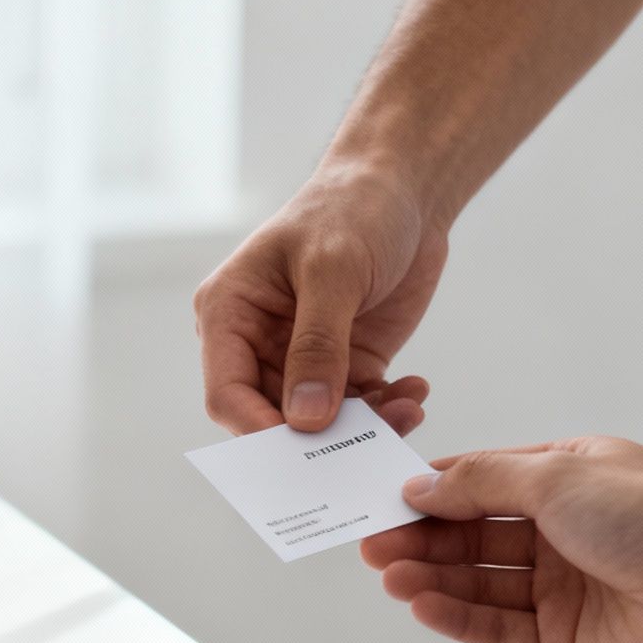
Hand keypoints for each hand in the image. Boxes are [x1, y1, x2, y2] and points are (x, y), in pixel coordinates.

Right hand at [194, 167, 447, 435]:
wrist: (404, 187)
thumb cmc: (352, 208)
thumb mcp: (332, 271)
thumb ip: (317, 346)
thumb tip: (305, 419)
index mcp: (230, 314)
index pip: (227, 393)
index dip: (257, 431)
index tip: (302, 454)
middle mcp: (258, 343)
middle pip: (272, 419)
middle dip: (317, 439)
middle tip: (363, 449)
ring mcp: (304, 357)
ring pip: (321, 423)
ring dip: (363, 428)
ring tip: (407, 411)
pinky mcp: (348, 363)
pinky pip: (360, 409)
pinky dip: (388, 411)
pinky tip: (415, 392)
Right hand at [360, 437, 642, 642]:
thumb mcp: (557, 476)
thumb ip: (481, 481)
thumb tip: (421, 486)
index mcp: (573, 476)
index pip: (485, 479)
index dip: (433, 489)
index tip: (383, 498)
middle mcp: (567, 529)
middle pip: (476, 533)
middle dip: (423, 537)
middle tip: (372, 545)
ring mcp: (566, 585)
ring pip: (481, 580)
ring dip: (432, 576)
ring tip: (389, 576)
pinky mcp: (565, 639)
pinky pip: (499, 626)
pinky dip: (458, 616)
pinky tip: (423, 605)